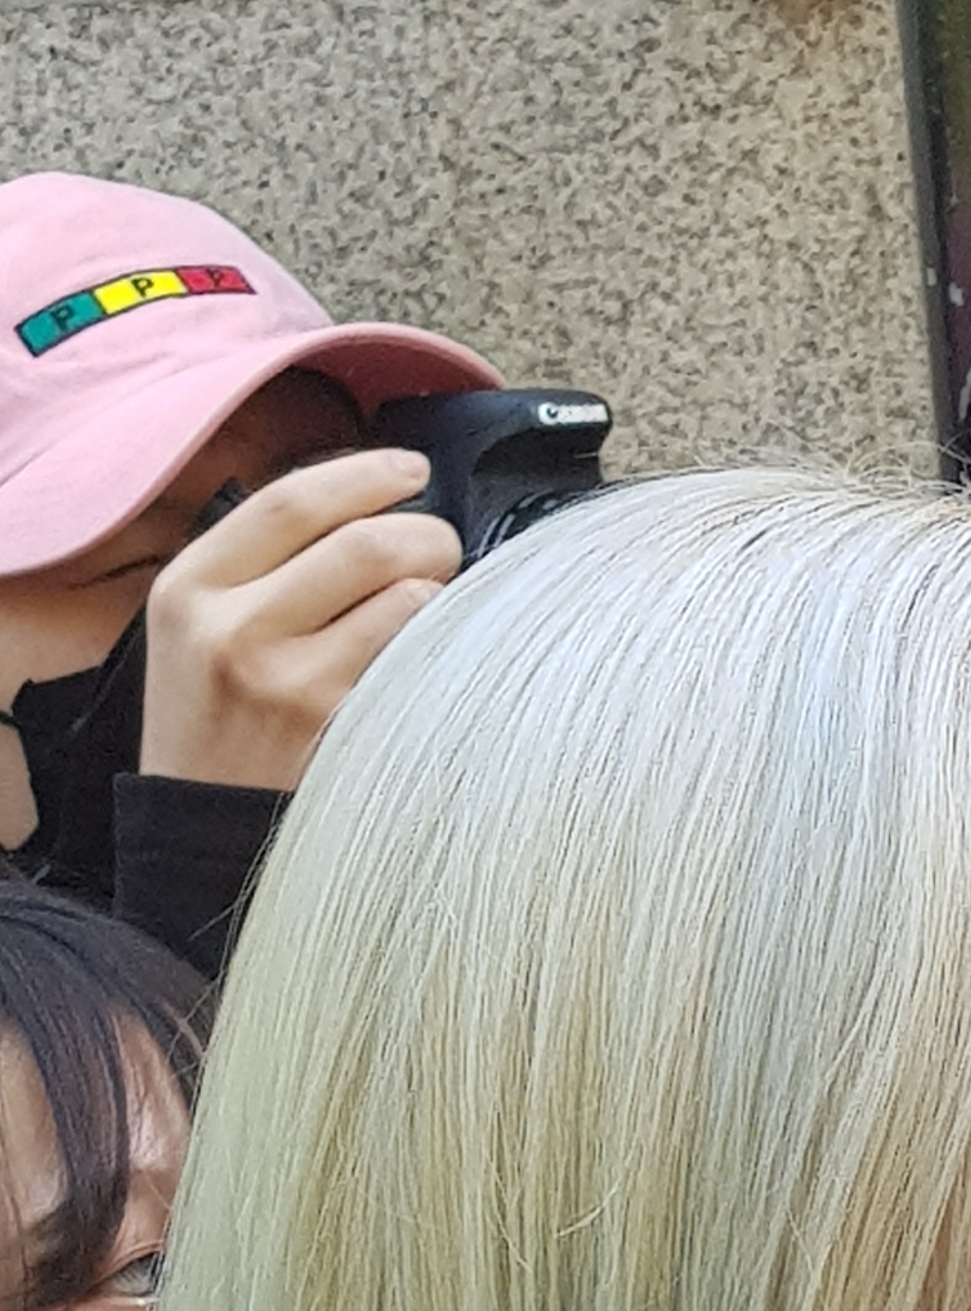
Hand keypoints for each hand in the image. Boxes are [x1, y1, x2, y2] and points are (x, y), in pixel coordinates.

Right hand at [138, 450, 461, 790]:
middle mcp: (231, 629)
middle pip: (362, 541)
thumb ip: (259, 569)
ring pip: (404, 598)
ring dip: (442, 591)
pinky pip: (417, 664)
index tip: (410, 470)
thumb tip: (364, 507)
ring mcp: (287, 684)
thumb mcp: (197, 635)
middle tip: (441, 547)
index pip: (290, 501)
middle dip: (425, 533)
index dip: (366, 475)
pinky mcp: (339, 731)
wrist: (198, 840)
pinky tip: (437, 657)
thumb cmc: (215, 730)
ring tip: (440, 604)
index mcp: (188, 588)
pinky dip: (442, 649)